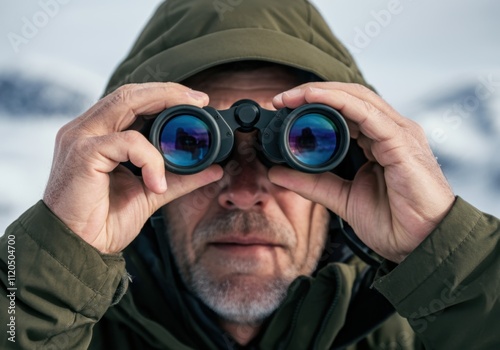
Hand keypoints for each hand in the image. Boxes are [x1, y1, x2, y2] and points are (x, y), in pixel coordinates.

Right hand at [43, 83, 222, 253]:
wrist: (78, 248)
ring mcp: (80, 138)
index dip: (163, 95)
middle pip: (129, 93)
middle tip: (199, 100)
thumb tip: (213, 168)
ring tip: (188, 130)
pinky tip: (157, 183)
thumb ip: (180, 177)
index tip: (196, 100)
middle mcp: (85, 130)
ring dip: (163, 109)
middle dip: (168, 92)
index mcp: (97, 134)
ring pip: (127, 104)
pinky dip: (151, 159)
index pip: (131, 100)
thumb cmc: (104, 220)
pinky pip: (128, 142)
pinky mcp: (83, 153)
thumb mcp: (152, 192)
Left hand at [270, 82, 454, 262]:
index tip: (282, 109)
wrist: (421, 245)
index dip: (313, 104)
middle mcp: (390, 131)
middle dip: (312, 93)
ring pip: (357, 98)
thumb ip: (313, 183)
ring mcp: (399, 133)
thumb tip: (278, 173)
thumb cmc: (394, 222)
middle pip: (349, 97)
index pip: (344, 110)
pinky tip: (315, 98)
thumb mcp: (342, 198)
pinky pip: (368, 114)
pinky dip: (339, 102)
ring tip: (291, 97)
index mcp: (379, 140)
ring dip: (321, 93)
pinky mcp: (402, 142)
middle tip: (280, 99)